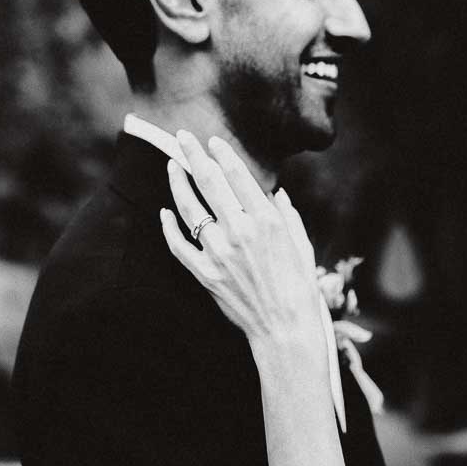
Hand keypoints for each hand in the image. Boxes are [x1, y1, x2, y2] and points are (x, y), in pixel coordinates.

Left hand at [159, 131, 324, 355]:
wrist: (285, 328)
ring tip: (172, 167)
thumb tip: (276, 194)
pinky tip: (164, 214)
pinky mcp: (205, 274)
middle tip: (182, 137)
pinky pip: (178, 245)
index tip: (211, 141)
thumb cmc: (299, 287)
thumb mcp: (301, 245)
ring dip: (177, 183)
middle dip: (192, 154)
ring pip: (188, 208)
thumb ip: (287, 215)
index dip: (221, 153)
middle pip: (208, 181)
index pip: (237, 175)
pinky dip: (168, 227)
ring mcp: (219, 252)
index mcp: (266, 220)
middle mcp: (240, 231)